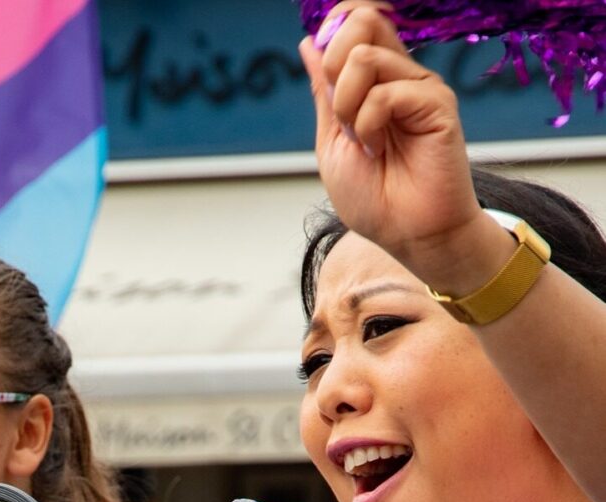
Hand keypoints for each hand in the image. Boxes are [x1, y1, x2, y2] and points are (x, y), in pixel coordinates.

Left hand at [299, 1, 485, 281]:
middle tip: (343, 115)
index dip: (330, 34)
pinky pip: (385, 93)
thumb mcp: (332, 141)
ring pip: (364, 57)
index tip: (324, 75)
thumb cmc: (373, 199)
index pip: (352, 20)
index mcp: (374, 80)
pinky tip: (379, 149)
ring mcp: (419, 86)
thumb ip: (323, 91)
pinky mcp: (437, 103)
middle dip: (333, 66)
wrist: (406, 234)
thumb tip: (309, 43)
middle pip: (362, 19)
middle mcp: (399, 74)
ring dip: (347, 107)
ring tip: (365, 142)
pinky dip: (369, 125)